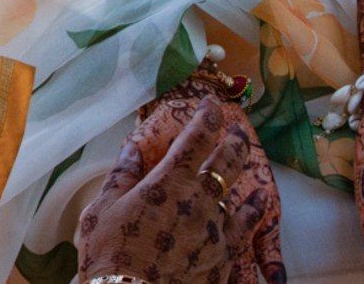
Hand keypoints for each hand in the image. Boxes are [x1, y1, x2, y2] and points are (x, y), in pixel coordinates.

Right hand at [76, 89, 286, 283]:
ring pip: (240, 192)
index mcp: (170, 181)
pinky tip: (259, 203)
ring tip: (251, 158)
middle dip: (234, 140)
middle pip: (227, 160)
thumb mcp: (103, 208)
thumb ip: (123, 174)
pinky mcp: (223, 258)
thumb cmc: (110, 254)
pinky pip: (245, 229)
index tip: (212, 104)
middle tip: (239, 129)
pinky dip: (254, 211)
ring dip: (244, 171)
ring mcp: (215, 230)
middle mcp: (199, 199)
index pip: (197, 137)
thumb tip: (132, 147)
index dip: (208, 116)